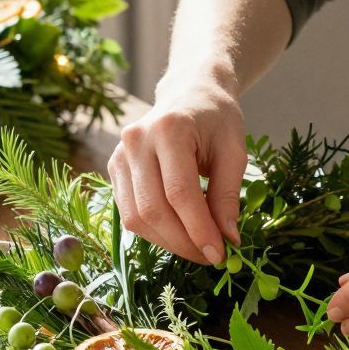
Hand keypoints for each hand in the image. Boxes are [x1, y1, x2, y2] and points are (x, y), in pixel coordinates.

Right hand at [107, 70, 247, 265]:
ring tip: (197, 248)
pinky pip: (129, 212)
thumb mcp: (234, 151)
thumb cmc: (217, 118)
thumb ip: (228, 195)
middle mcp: (137, 141)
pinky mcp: (114, 167)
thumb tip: (227, 240)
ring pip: (136, 217)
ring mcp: (120, 154)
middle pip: (153, 209)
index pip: (180, 193)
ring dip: (168, 242)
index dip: (198, 230)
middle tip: (210, 257)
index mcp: (170, 129)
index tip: (220, 254)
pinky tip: (178, 234)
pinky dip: (154, 231)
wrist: (189, 91)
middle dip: (183, 242)